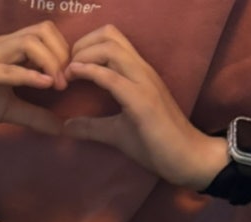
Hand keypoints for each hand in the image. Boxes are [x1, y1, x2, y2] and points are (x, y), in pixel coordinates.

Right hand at [0, 21, 69, 134]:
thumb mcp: (6, 110)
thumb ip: (33, 115)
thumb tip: (60, 127)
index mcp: (10, 49)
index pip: (45, 34)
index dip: (63, 52)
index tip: (70, 78)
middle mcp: (1, 46)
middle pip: (42, 31)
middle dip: (62, 54)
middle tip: (67, 82)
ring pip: (28, 43)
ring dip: (49, 62)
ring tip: (58, 85)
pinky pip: (6, 70)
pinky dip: (28, 75)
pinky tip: (45, 85)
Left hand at [62, 25, 227, 187]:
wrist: (185, 158)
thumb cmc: (155, 144)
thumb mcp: (116, 132)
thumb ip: (92, 126)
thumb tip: (67, 126)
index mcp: (138, 73)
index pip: (111, 40)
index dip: (85, 46)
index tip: (68, 68)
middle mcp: (141, 70)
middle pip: (109, 35)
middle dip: (80, 45)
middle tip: (64, 67)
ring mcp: (143, 83)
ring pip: (110, 49)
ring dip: (82, 56)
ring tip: (67, 73)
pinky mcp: (142, 102)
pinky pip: (112, 78)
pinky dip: (89, 72)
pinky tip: (74, 76)